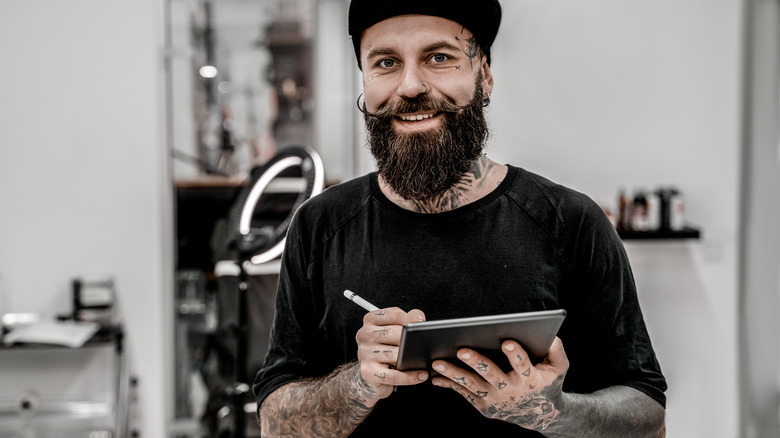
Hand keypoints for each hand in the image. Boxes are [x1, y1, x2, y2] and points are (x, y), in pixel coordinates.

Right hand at [354, 307, 428, 403]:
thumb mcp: (394, 329)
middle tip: (424, 345)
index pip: (393, 314)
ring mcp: (364, 354)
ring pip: (393, 355)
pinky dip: (409, 377)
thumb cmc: (387, 347)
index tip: (421, 325)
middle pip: (392, 333)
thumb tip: (419, 319)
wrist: (371, 373)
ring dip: (411, 359)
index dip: (410, 319)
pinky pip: (392, 376)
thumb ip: (408, 319)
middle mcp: (364, 334)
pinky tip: (421, 375)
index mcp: (370, 320)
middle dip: (410, 340)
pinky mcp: (368, 372)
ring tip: (425, 361)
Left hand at [431, 337, 568, 431]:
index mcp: (531, 380)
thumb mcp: (559, 367)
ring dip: (454, 373)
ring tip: (438, 362)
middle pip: (492, 375)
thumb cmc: (548, 382)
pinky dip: (450, 385)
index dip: (516, 355)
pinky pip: (465, 394)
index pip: (523, 366)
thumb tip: (551, 335)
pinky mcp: (484, 407)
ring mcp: (496, 400)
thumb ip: (557, 350)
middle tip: (461, 349)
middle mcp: (512, 391)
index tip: (508, 342)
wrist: (540, 414)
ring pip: (473, 385)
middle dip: (476, 362)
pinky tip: (435, 376)